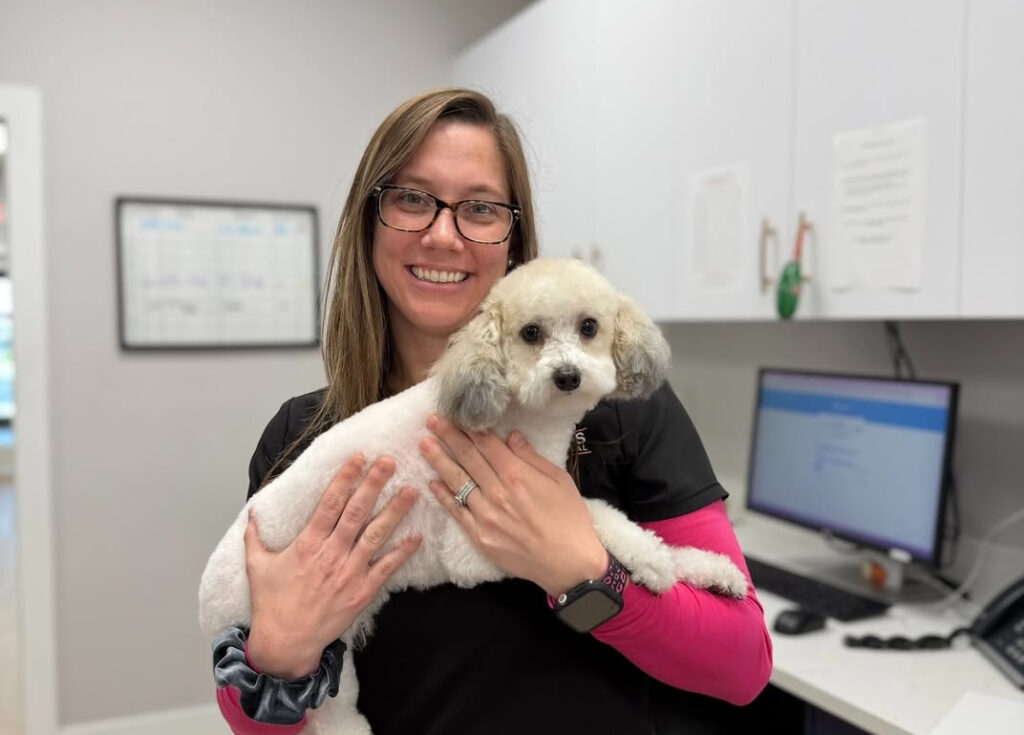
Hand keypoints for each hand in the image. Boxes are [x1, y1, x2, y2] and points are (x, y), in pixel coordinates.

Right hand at [243, 455, 421, 678]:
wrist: (285, 643)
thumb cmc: (271, 605)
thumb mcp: (257, 566)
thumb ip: (255, 537)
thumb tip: (252, 514)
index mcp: (307, 544)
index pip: (329, 503)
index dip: (345, 478)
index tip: (358, 458)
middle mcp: (331, 554)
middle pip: (356, 512)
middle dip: (373, 485)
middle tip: (389, 462)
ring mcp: (349, 573)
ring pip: (376, 535)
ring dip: (394, 512)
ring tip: (410, 490)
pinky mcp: (362, 592)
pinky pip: (386, 568)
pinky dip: (402, 552)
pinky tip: (417, 536)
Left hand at [419, 416, 606, 597]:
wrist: (569, 563)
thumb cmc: (570, 519)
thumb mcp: (559, 480)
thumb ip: (532, 457)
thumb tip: (510, 436)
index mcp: (517, 475)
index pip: (486, 444)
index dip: (468, 427)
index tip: (453, 413)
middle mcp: (497, 492)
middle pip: (468, 458)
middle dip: (448, 436)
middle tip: (431, 420)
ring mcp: (486, 515)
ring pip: (457, 482)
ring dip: (439, 461)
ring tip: (424, 444)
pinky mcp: (480, 536)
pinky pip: (456, 512)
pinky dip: (443, 496)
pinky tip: (432, 483)